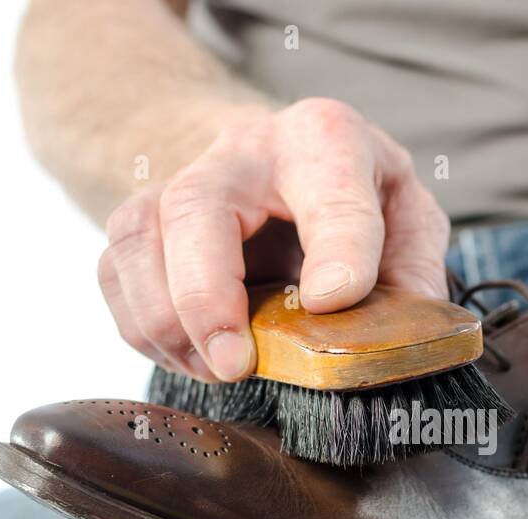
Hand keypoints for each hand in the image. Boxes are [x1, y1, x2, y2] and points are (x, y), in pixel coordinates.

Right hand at [98, 98, 449, 381]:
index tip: (334, 301)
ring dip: (167, 322)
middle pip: (195, 207)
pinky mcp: (142, 224)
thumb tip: (397, 338)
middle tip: (236, 364)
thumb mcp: (408, 217)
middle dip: (207, 296)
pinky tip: (191, 355)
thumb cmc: (352, 195)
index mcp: (325, 142)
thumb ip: (414, 272)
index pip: (331, 188)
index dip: (336, 247)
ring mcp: (178, 181)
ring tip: (219, 367)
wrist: (279, 161)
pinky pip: (114, 275)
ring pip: (138, 240)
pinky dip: (144, 329)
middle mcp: (243, 151)